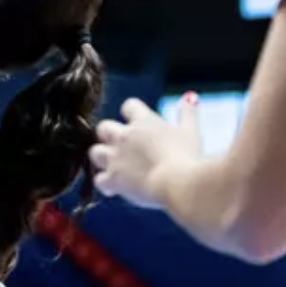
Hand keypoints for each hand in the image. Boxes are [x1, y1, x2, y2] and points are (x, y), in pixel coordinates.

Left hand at [89, 95, 203, 208]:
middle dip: (109, 136)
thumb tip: (190, 97)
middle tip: (122, 147)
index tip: (138, 123)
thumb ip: (187, 113)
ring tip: (114, 166)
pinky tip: (114, 189)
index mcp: (144, 122)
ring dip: (102, 158)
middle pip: (103, 127)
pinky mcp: (114, 178)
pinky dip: (105, 184)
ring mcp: (116, 157)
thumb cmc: (188, 158)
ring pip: (94, 152)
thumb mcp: (190, 132)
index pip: (129, 105)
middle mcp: (125, 136)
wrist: (180, 184)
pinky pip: (99, 180)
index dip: (131, 113)